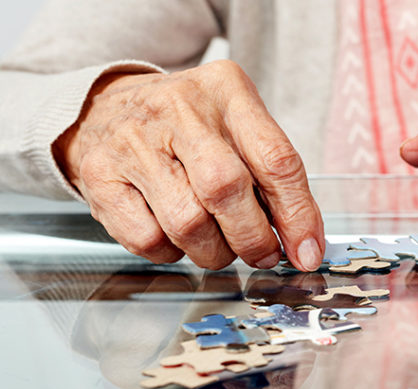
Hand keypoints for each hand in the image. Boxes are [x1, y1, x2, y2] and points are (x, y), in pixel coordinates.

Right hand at [54, 60, 324, 270]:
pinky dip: (171, 253)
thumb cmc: (188, 127)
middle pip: (226, 189)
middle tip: (262, 255)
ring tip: (219, 245)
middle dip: (253, 239)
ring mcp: (133, 141)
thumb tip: (303, 245)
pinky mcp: (99, 175)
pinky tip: (176, 236)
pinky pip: (147, 239)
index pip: (275, 159)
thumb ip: (273, 179)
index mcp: (227, 92)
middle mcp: (178, 110)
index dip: (297, 215)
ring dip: (214, 252)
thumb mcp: (237, 129)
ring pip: (187, 223)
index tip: (306, 251)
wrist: (104, 108)